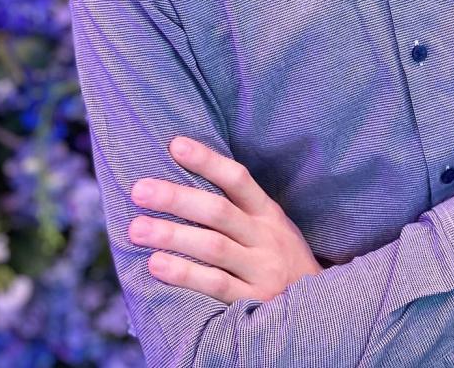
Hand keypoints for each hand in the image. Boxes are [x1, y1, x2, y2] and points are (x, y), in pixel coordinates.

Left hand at [129, 137, 322, 303]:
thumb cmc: (278, 258)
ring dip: (172, 236)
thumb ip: (238, 207)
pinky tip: (156, 264)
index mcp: (268, 213)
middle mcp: (266, 237)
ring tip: (136, 228)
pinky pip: (215, 285)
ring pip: (213, 247)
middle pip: (218, 211)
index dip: (207, 160)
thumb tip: (185, 181)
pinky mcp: (253, 301)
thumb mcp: (269, 226)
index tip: (175, 145)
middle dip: (176, 198)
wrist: (317, 307)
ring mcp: (261, 269)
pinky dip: (184, 274)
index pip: (238, 178)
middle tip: (140, 190)